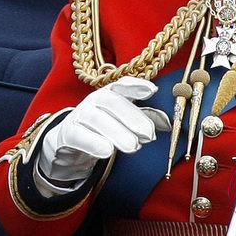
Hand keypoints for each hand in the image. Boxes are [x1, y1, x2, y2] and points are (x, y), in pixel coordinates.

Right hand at [38, 76, 170, 184]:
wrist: (67, 143)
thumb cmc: (101, 129)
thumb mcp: (122, 122)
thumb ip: (144, 119)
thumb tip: (167, 123)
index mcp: (109, 94)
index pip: (122, 85)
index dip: (136, 86)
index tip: (152, 90)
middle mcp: (94, 100)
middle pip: (113, 103)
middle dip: (132, 117)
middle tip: (149, 135)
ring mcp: (79, 115)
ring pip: (97, 119)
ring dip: (117, 132)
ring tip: (133, 146)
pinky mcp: (68, 133)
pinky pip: (79, 135)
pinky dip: (93, 142)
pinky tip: (107, 151)